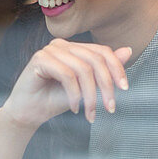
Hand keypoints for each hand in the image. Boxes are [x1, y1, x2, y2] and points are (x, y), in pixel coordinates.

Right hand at [0, 39, 131, 128]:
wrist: (28, 114)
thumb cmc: (54, 100)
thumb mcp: (85, 88)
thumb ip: (103, 71)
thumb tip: (128, 50)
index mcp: (73, 48)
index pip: (102, 52)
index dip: (117, 69)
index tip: (124, 89)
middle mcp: (62, 44)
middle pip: (95, 60)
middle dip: (106, 86)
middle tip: (109, 108)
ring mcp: (50, 50)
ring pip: (83, 69)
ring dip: (90, 96)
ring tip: (90, 113)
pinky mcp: (40, 59)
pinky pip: (67, 75)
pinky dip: (74, 95)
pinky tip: (73, 108)